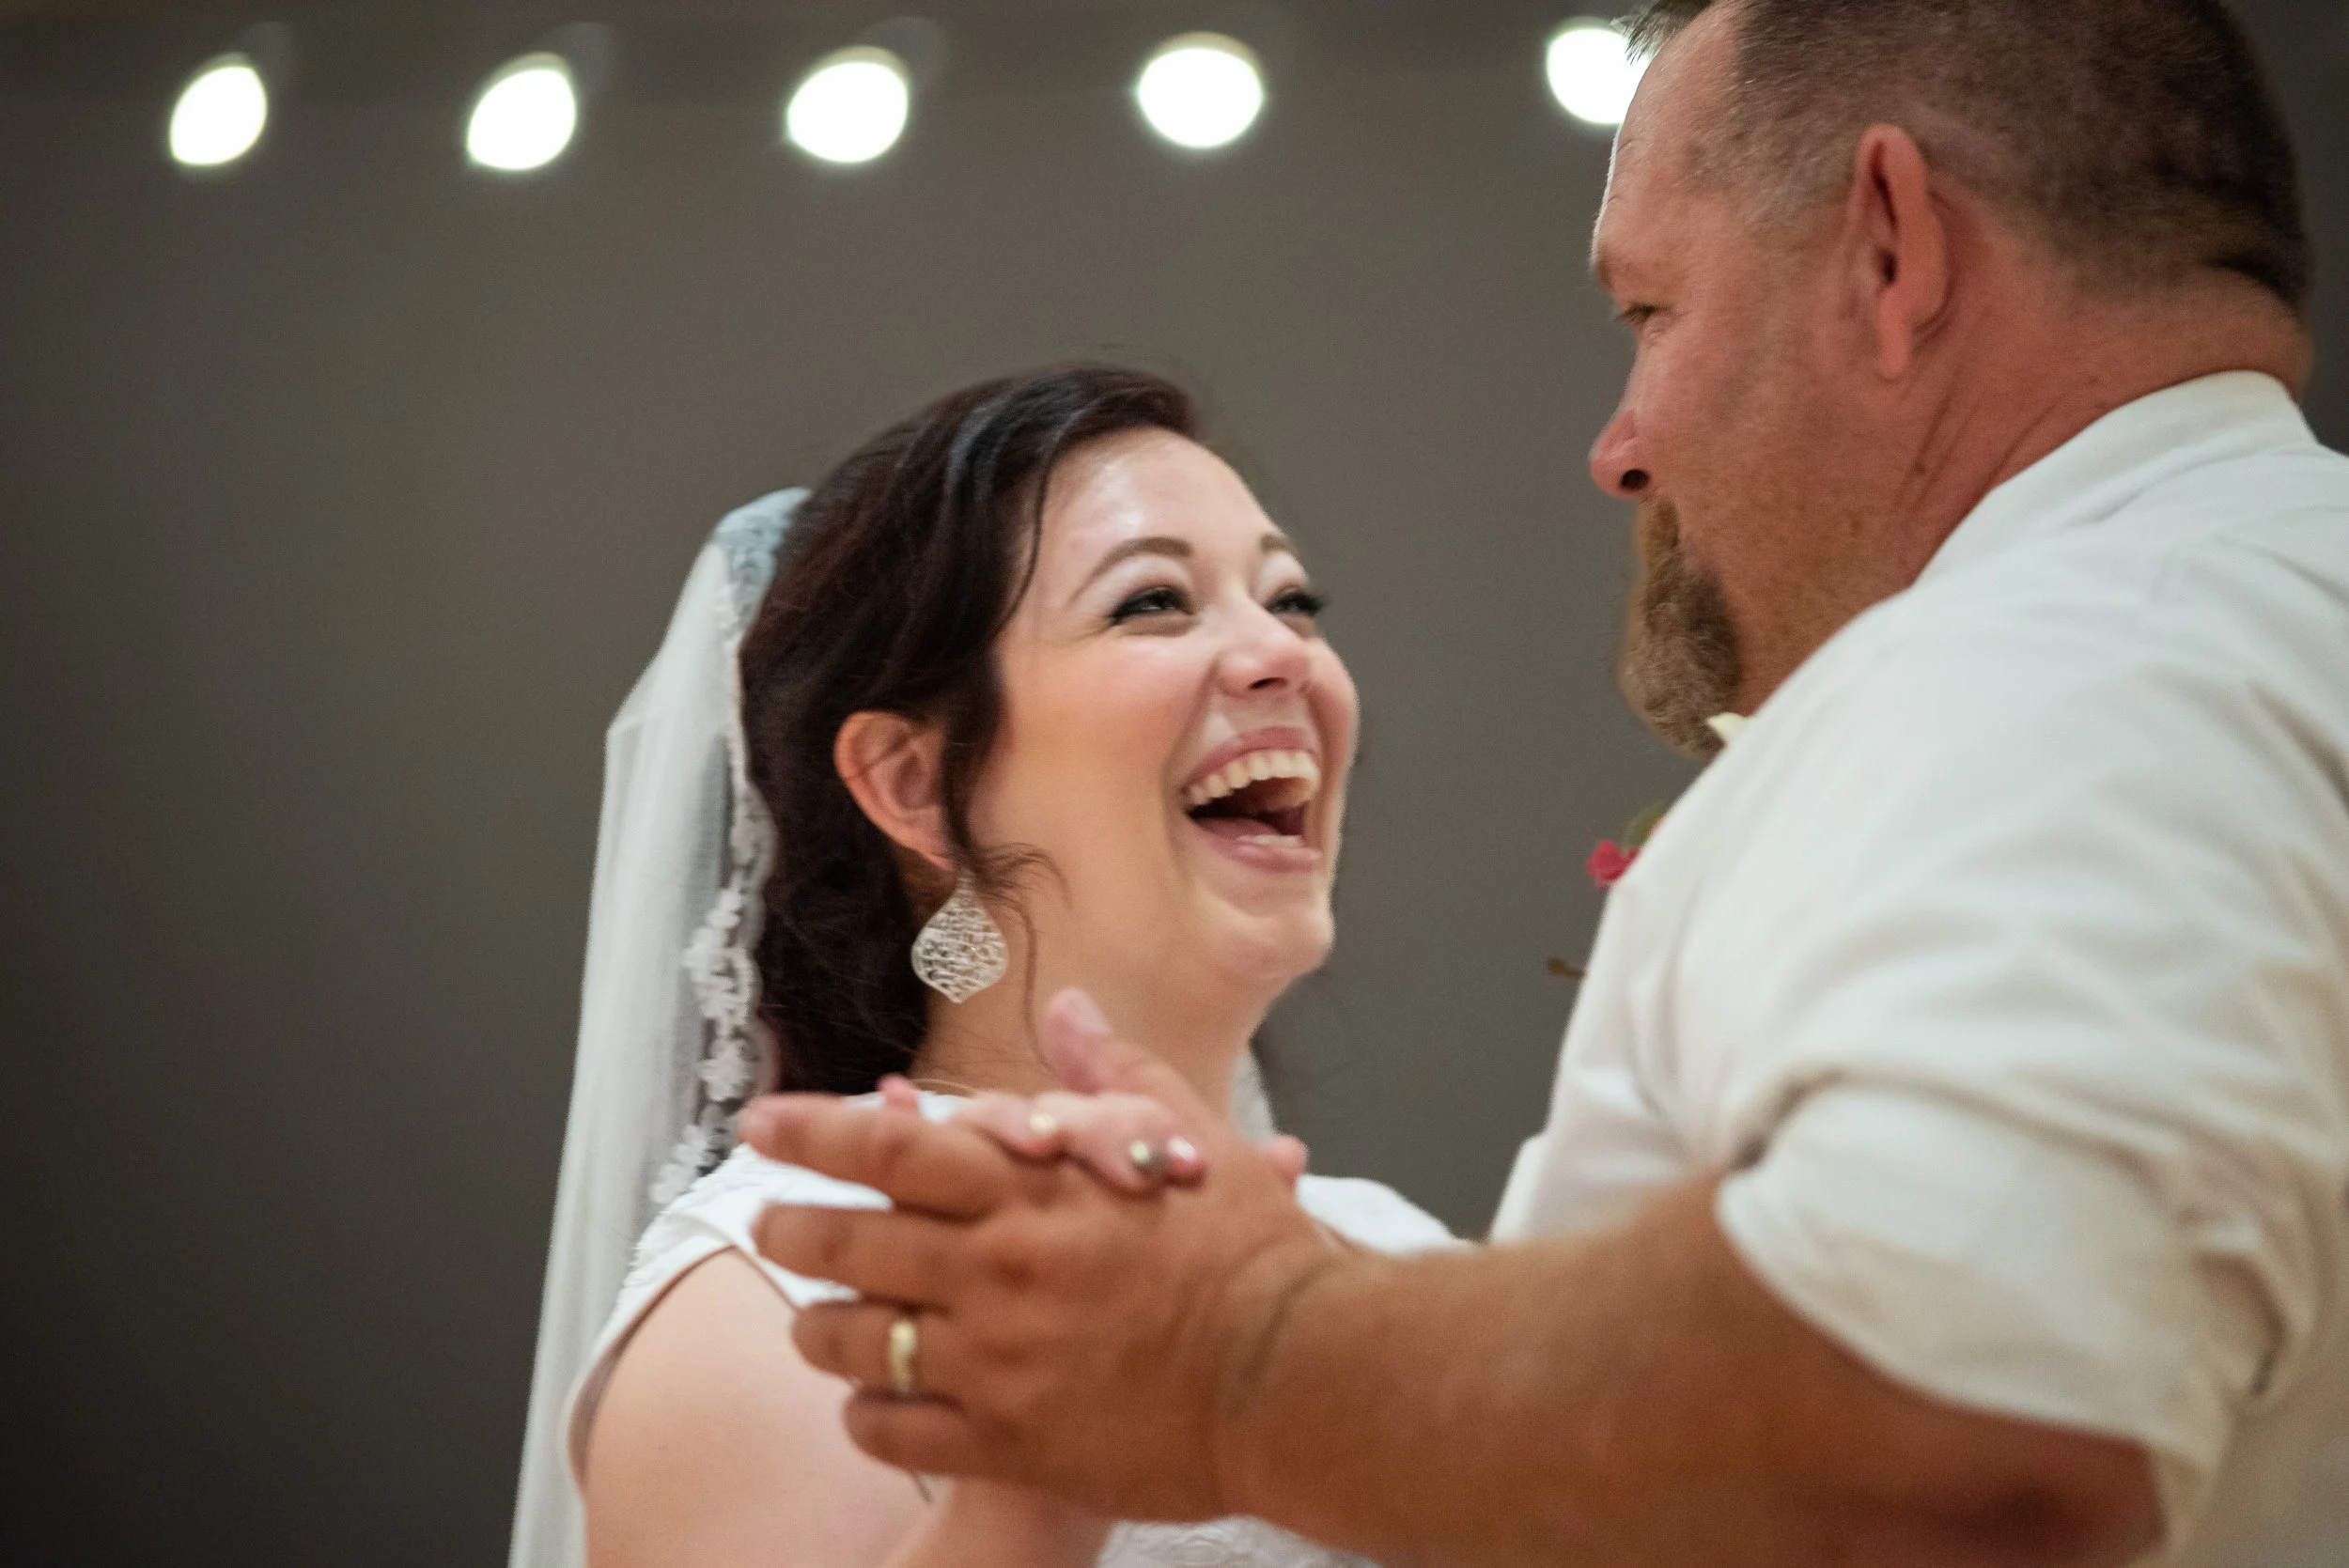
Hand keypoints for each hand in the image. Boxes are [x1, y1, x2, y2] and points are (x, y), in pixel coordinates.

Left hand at [743, 991, 1349, 1521]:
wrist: (1299, 1375)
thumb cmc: (1254, 1252)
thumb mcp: (1188, 1134)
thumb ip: (1111, 1073)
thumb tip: (1068, 1009)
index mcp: (1033, 1189)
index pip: (890, 1146)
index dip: (813, 1131)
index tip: (763, 1123)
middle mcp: (998, 1271)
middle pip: (849, 1245)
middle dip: (790, 1230)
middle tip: (769, 1225)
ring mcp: (997, 1363)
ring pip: (856, 1345)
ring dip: (819, 1330)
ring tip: (813, 1324)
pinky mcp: (1010, 1444)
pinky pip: (896, 1433)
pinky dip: (866, 1417)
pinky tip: (868, 1407)